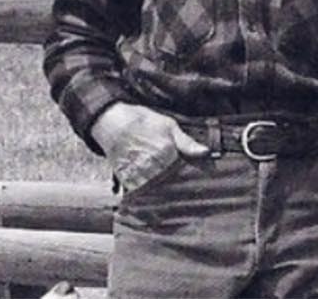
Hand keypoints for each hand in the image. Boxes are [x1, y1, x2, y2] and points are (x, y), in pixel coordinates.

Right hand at [89, 103, 208, 188]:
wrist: (111, 123)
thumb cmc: (141, 121)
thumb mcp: (168, 125)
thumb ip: (187, 142)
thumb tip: (206, 152)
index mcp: (167, 153)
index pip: (185, 173)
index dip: (192, 178)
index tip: (199, 183)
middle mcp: (153, 166)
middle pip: (172, 185)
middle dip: (179, 188)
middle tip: (187, 192)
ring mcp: (139, 174)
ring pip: (157, 191)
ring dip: (164, 194)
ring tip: (171, 195)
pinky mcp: (127, 180)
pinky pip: (140, 194)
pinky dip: (147, 195)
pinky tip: (153, 193)